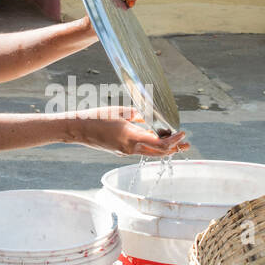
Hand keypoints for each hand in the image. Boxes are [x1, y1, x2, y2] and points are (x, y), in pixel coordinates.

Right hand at [69, 105, 187, 155]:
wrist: (78, 130)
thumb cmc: (97, 117)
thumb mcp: (120, 111)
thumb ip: (137, 114)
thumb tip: (148, 116)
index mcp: (131, 137)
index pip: (159, 143)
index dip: (174, 140)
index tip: (183, 134)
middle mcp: (130, 148)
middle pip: (158, 152)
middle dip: (174, 149)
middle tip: (186, 144)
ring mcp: (125, 152)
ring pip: (150, 152)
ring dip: (164, 148)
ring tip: (176, 144)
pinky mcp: (120, 151)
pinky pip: (140, 150)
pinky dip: (151, 146)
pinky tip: (156, 139)